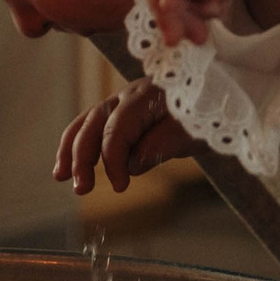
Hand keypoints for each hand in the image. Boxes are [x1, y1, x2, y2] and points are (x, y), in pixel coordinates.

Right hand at [53, 82, 201, 197]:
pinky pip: (92, 125)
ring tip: (61, 176)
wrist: (219, 91)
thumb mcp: (192, 132)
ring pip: (87, 122)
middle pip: (94, 123)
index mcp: (147, 97)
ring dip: (72, 150)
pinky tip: (68, 165)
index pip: (118, 129)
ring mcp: (122, 100)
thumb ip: (160, 146)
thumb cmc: (207, 112)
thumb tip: (128, 165)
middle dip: (83, 157)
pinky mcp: (121, 112)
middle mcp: (128, 94)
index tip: (120, 187)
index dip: (113, 160)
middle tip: (81, 189)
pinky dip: (77, 143)